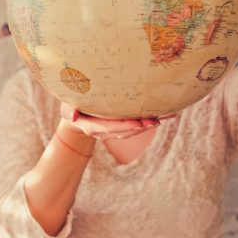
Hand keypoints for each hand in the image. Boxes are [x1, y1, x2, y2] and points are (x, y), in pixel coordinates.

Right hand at [60, 102, 175, 140]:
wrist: (77, 115)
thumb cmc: (71, 105)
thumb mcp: (67, 107)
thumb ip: (69, 112)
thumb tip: (73, 116)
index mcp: (93, 127)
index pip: (110, 128)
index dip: (124, 126)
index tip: (137, 124)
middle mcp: (106, 130)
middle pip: (125, 131)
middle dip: (140, 128)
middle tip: (154, 121)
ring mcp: (116, 129)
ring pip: (134, 130)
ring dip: (149, 125)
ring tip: (164, 118)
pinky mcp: (124, 124)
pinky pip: (140, 123)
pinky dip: (156, 118)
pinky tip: (171, 114)